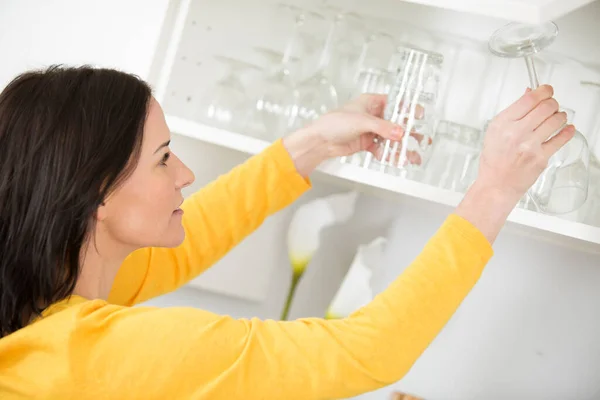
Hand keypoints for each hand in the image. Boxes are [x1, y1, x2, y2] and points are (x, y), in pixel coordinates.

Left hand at [282, 94, 413, 176]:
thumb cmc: (334, 123)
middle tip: (421, 139)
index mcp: (371, 102)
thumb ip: (382, 127)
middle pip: (395, 122)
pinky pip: (382, 148)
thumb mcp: (361, 121)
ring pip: (390, 137)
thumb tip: (400, 132)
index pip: (395, 103)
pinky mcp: (367, 143)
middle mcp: (373, 115)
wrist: (320, 141)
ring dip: (400, 146)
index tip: (420, 117)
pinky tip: (396, 160)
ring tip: (411, 155)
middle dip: (408, 132)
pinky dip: (389, 154)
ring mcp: (371, 130)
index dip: (408, 110)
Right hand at [477, 84, 573, 201]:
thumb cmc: (494, 160)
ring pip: (556, 120)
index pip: (529, 99)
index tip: (547, 90)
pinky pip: (561, 139)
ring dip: (560, 116)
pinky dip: (568, 132)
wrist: (496, 185)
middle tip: (552, 105)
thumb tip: (529, 93)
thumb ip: (513, 112)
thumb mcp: (495, 132)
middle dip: (553, 103)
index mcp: (502, 124)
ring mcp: (529, 145)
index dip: (543, 90)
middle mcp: (516, 133)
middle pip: (546, 106)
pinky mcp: (541, 157)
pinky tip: (567, 129)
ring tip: (557, 118)